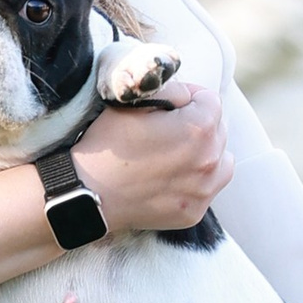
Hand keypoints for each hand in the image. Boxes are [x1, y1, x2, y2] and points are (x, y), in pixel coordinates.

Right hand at [0, 84, 234, 296]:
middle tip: (166, 131)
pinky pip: (207, 189)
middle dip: (197, 126)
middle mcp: (211, 159)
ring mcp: (203, 190)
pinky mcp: (193, 212)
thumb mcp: (131, 103)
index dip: (188, 98)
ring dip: (204, 153)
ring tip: (175, 155)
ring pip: (220, 160)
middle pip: (218, 130)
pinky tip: (169, 178)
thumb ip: (167, 90)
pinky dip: (195, 181)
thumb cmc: (103, 145)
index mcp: (200, 128)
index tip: (166, 106)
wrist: (82, 194)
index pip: (210, 100)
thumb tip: (186, 95)